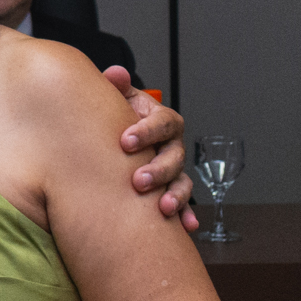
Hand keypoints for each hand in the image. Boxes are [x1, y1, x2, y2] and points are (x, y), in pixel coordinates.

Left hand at [102, 68, 198, 233]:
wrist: (116, 139)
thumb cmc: (117, 117)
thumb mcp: (117, 99)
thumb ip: (116, 87)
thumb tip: (115, 74)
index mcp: (160, 120)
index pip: (164, 121)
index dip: (148, 131)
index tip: (126, 141)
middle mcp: (171, 145)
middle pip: (174, 156)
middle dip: (158, 169)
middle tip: (138, 181)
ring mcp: (173, 169)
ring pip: (181, 181)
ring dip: (175, 195)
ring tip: (163, 207)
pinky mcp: (170, 190)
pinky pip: (183, 204)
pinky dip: (186, 215)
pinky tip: (186, 226)